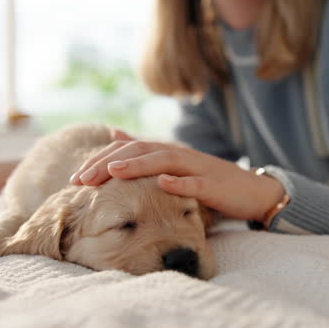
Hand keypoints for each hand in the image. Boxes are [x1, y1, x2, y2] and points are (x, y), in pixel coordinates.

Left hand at [70, 140, 285, 220]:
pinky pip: (194, 184)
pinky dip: (178, 183)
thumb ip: (145, 151)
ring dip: (137, 166)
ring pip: (164, 162)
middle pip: (140, 153)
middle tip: (82, 179)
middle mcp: (179, 156)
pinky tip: (161, 184)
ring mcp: (197, 169)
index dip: (101, 161)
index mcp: (167, 152)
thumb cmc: (210, 183)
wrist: (253, 192)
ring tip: (113, 172)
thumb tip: (114, 135)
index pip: (128, 150)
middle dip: (109, 164)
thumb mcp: (174, 166)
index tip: (75, 178)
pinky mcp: (214, 185)